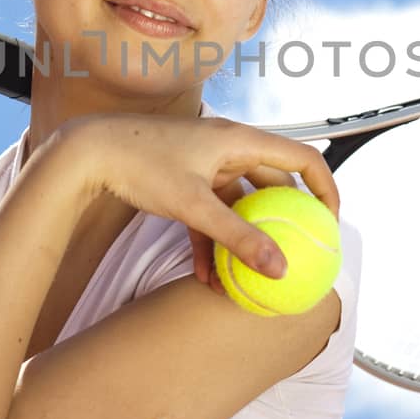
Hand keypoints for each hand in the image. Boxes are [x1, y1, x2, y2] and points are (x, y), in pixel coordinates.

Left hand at [67, 115, 339, 280]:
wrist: (88, 152)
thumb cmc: (140, 164)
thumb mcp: (193, 205)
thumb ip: (237, 237)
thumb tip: (278, 267)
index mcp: (240, 140)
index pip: (303, 157)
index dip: (325, 188)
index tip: (331, 224)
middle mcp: (228, 147)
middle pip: (274, 183)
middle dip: (286, 219)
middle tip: (299, 252)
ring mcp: (206, 164)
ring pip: (240, 204)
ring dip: (243, 240)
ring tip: (249, 278)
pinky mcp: (185, 181)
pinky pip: (210, 213)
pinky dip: (212, 242)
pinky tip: (206, 278)